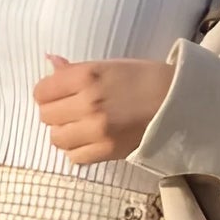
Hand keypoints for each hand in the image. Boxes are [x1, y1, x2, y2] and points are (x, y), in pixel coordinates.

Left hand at [32, 53, 175, 164]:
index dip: (47, 93)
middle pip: (46, 116)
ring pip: (57, 138)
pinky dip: (77, 150)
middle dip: (55, 113)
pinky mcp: (106, 151)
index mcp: (87, 76)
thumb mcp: (108, 66)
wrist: (177, 102)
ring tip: (80, 127)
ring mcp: (96, 129)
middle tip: (71, 110)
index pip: (42, 91)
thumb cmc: (143, 79)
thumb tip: (50, 62)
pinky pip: (74, 157)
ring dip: (64, 133)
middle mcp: (88, 103)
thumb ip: (75, 69)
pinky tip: (90, 140)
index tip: (58, 94)